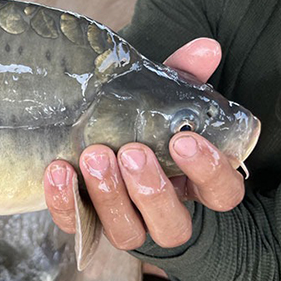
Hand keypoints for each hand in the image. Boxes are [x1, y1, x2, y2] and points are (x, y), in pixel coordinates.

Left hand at [44, 38, 245, 249]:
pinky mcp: (86, 225)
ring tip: (94, 156)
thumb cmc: (140, 125)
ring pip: (127, 233)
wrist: (91, 142)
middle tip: (130, 151)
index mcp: (194, 185)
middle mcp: (164, 214)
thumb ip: (183, 77)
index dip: (209, 172)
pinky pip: (77, 225)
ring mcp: (126, 224)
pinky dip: (66, 201)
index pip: (222, 193)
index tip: (183, 140)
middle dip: (151, 190)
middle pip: (172, 226)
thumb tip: (206, 47)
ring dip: (110, 196)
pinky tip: (59, 169)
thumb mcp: (161, 100)